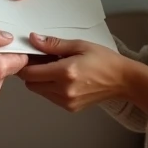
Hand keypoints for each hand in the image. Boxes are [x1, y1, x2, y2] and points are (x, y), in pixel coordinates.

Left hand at [17, 34, 132, 111]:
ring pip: (39, 91)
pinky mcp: (70, 108)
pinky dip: (50, 88)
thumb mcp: (79, 45)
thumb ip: (53, 44)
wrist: (122, 80)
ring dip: (41, 80)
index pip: (30, 73)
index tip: (29, 55)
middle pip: (31, 84)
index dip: (25, 63)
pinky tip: (63, 78)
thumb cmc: (104, 60)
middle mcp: (63, 90)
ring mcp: (67, 102)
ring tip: (55, 68)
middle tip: (42, 60)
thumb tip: (34, 39)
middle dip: (32, 72)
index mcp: (65, 72)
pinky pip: (50, 97)